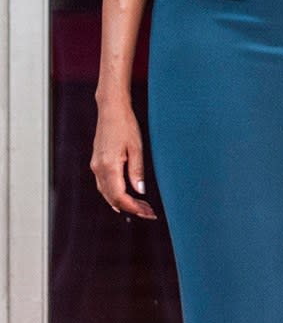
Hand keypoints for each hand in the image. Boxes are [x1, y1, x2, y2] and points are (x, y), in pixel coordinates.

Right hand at [90, 100, 156, 218]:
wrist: (111, 109)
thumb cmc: (125, 125)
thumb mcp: (137, 148)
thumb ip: (137, 171)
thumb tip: (140, 191)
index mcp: (109, 166)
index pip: (120, 196)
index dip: (133, 207)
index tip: (147, 212)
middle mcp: (99, 168)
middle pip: (112, 198)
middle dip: (130, 208)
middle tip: (148, 213)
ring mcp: (95, 165)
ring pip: (106, 193)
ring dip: (122, 203)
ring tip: (140, 207)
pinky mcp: (96, 162)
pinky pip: (103, 185)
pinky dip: (114, 194)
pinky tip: (125, 197)